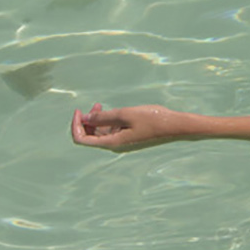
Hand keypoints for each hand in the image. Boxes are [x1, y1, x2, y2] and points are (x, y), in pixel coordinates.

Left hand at [71, 103, 188, 152]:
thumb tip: (85, 119)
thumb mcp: (125, 114)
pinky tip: (112, 111)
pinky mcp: (128, 136)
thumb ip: (103, 117)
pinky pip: (110, 131)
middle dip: (86, 121)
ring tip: (100, 105)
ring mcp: (121, 141)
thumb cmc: (151, 118)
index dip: (76, 126)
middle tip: (94, 105)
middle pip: (90, 136)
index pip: (82, 139)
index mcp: (111, 142)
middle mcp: (114, 144)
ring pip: (100, 133)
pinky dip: (106, 121)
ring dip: (96, 120)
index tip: (79, 111)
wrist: (174, 125)